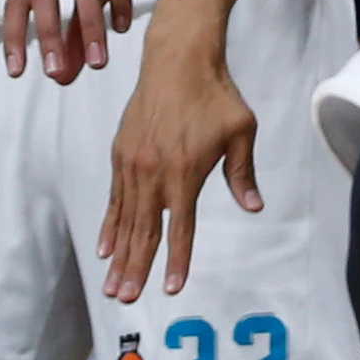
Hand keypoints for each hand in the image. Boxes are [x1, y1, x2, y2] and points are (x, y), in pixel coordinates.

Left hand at [9, 0, 187, 80]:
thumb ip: (76, 30)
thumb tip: (61, 75)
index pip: (19, 1)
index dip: (13, 35)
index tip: (16, 71)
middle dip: (46, 34)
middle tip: (54, 74)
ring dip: (88, 27)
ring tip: (98, 63)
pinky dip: (118, 3)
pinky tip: (123, 26)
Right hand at [96, 40, 259, 302]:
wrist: (178, 59)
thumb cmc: (215, 95)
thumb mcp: (241, 131)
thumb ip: (243, 173)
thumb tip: (254, 207)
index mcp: (185, 171)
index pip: (181, 227)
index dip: (177, 260)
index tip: (171, 289)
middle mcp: (154, 172)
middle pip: (144, 231)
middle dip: (135, 269)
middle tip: (124, 299)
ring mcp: (133, 163)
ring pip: (125, 219)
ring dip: (118, 255)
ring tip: (111, 285)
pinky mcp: (121, 154)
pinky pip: (114, 198)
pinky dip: (109, 225)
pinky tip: (104, 248)